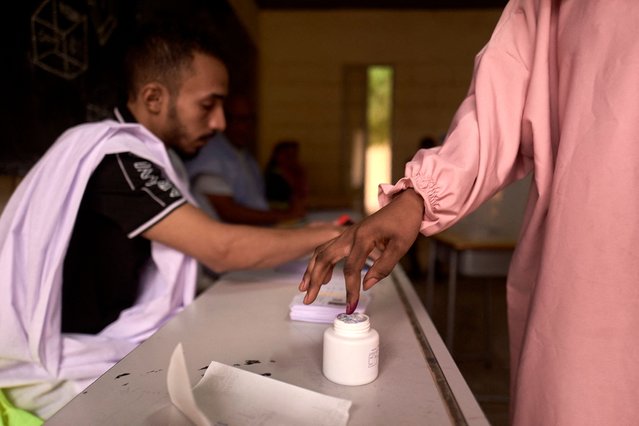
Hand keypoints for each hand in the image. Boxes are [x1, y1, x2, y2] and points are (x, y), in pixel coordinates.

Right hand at [298, 189, 424, 312]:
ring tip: (305, 287)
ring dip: (312, 270)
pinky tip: (323, 276)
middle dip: (314, 280)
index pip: (351, 269)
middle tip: (308, 299)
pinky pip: (328, 248)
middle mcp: (350, 235)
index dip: (350, 289)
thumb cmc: (405, 222)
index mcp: (363, 238)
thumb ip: (383, 267)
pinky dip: (321, 262)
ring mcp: (348, 234)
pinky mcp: (349, 235)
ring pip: (322, 252)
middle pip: (325, 258)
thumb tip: (367, 285)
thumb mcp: (400, 246)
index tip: (350, 305)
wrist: (405, 204)